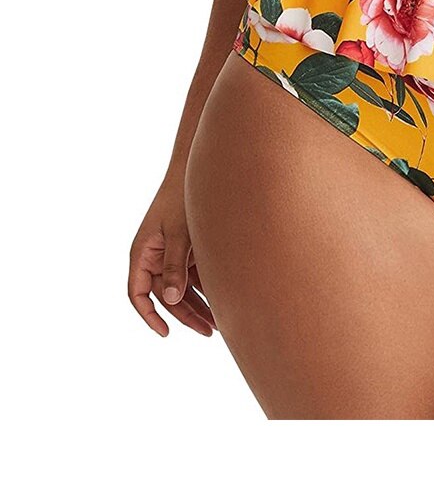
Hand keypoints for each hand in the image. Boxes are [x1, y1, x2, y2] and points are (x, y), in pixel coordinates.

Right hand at [129, 167, 215, 337]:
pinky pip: (193, 276)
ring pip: (181, 288)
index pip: (138, 294)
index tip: (166, 332)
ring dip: (198, 305)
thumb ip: (175, 266)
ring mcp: (170, 254)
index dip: (149, 315)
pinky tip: (224, 302)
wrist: (197, 171)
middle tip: (208, 332)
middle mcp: (153, 257)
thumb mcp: (178, 234)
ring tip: (219, 324)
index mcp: (142, 253)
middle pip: (166, 296)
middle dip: (185, 315)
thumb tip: (172, 300)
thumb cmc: (181, 198)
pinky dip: (206, 289)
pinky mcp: (186, 249)